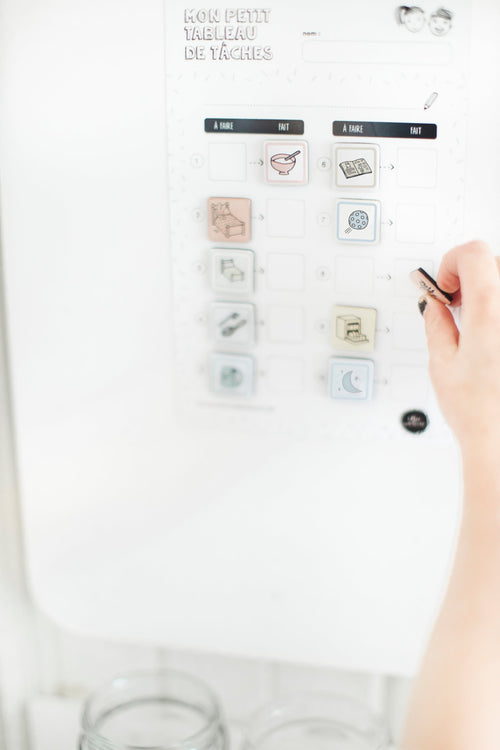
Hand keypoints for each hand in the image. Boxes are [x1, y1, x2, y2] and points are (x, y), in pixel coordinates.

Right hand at [421, 241, 499, 449]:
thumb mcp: (442, 365)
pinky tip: (491, 337)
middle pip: (494, 263)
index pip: (474, 253)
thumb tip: (435, 305)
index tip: (444, 285)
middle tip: (456, 304)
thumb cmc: (480, 414)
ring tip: (477, 324)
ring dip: (489, 294)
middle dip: (470, 277)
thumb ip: (438, 324)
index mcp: (491, 313)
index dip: (453, 262)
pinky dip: (497, 314)